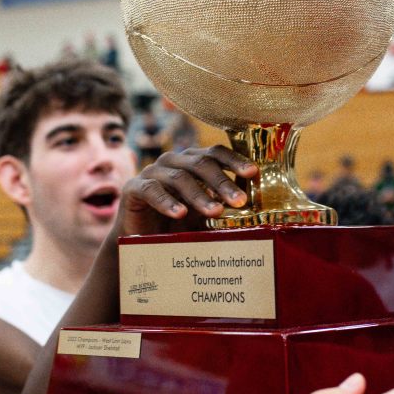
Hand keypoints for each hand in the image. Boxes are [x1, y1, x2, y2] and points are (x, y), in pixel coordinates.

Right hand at [119, 146, 257, 236]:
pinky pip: (152, 190)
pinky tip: (180, 214)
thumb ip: (224, 206)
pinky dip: (167, 202)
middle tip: (239, 201)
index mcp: (193, 162)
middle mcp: (174, 161)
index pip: (216, 154)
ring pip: (180, 177)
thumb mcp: (205, 214)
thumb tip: (258, 210)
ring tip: (215, 212)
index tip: (252, 173)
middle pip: (201, 163)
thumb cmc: (179, 224)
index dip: (234, 161)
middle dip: (222, 182)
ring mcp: (153, 172)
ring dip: (199, 195)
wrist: (142, 240)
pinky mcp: (134, 187)